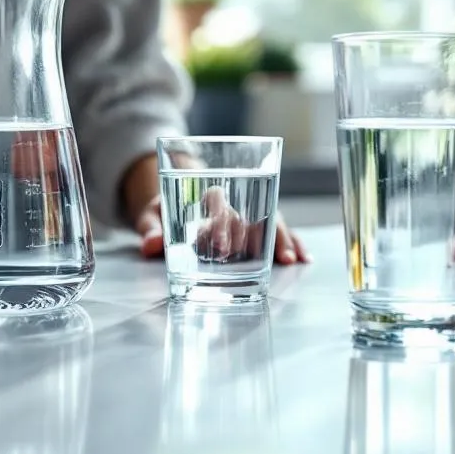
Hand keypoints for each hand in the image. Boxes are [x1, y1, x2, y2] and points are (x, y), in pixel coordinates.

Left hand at [133, 188, 309, 264]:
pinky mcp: (255, 227)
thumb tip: (151, 245)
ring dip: (283, 240)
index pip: (218, 199)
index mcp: (207, 194)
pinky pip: (276, 233)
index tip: (220, 246)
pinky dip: (291, 243)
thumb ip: (150, 229)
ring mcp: (247, 214)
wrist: (175, 197)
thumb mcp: (151, 215)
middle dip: (264, 234)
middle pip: (252, 212)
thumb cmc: (164, 208)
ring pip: (270, 221)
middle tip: (274, 256)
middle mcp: (232, 202)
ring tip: (292, 259)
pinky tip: (304, 257)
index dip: (221, 220)